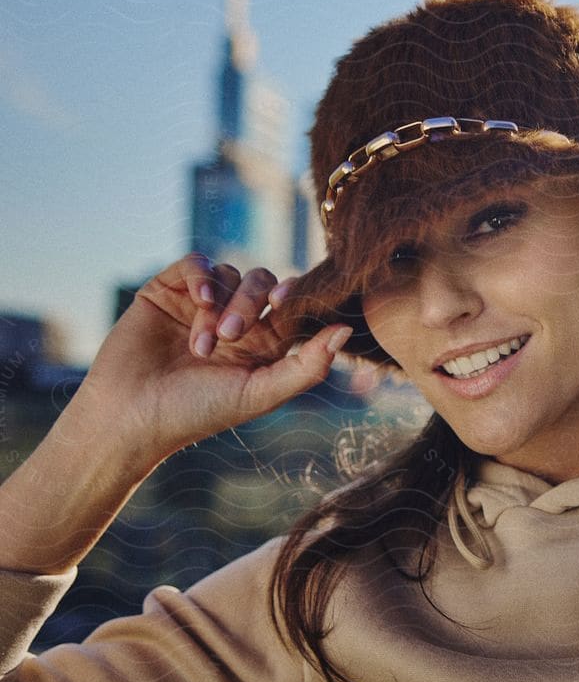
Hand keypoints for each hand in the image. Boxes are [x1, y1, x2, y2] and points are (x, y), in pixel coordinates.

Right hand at [79, 252, 352, 462]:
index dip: (296, 296)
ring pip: (229, 274)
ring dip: (220, 304)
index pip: (290, 304)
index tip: (288, 301)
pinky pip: (195, 264)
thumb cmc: (197, 413)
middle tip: (232, 336)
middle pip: (261, 282)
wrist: (131, 417)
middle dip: (251, 302)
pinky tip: (198, 299)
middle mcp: (233, 318)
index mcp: (262, 343)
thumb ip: (307, 366)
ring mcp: (199, 303)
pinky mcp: (166, 290)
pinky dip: (201, 276)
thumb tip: (345, 331)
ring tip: (202, 345)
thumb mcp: (260, 393)